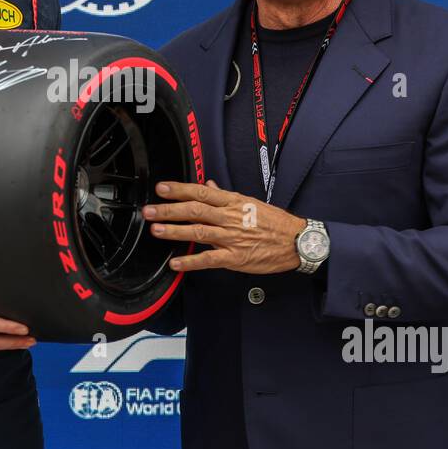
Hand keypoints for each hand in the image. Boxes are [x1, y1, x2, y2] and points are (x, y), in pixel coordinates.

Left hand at [143, 180, 306, 274]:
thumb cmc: (276, 222)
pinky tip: (176, 262)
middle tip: (149, 210)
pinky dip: (191, 261)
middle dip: (169, 210)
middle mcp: (230, 217)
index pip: (201, 192)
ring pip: (199, 232)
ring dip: (175, 231)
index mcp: (233, 202)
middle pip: (195, 210)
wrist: (297, 241)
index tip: (162, 188)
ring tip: (156, 230)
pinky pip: (209, 259)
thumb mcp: (250, 203)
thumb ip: (226, 196)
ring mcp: (232, 238)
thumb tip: (210, 185)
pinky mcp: (236, 258)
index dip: (180, 189)